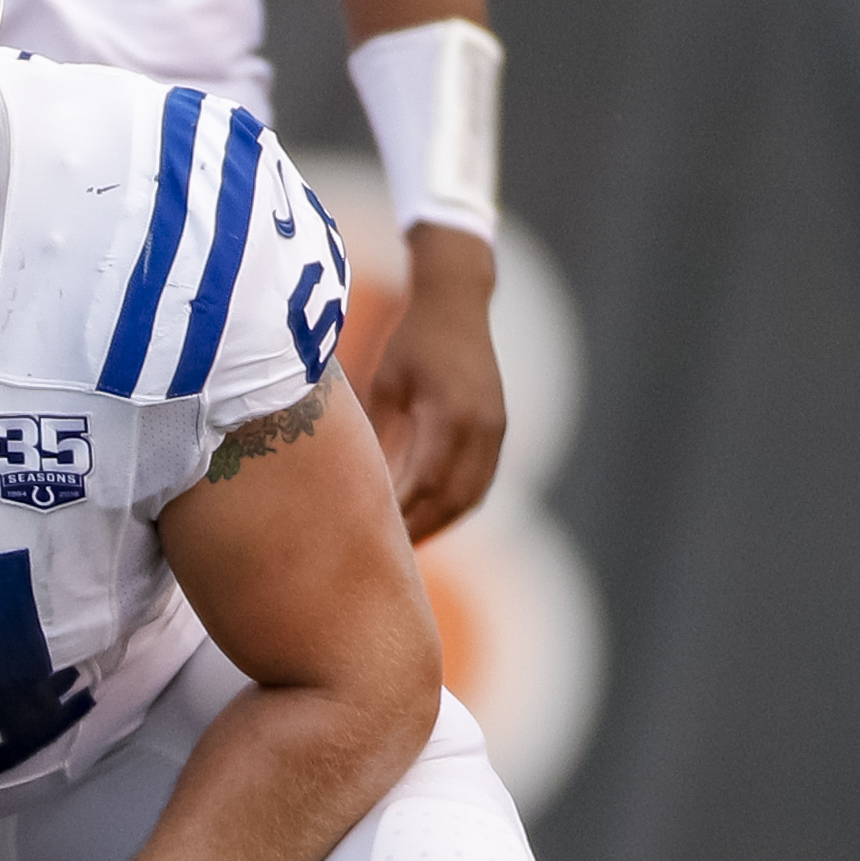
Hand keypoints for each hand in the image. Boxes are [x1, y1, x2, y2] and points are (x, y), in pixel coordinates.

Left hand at [360, 225, 502, 543]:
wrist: (457, 302)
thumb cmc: (410, 341)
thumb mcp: (384, 386)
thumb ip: (379, 438)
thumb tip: (361, 489)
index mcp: (449, 415)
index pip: (425, 484)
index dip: (400, 516)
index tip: (370, 537)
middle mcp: (480, 427)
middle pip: (451, 500)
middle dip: (419, 530)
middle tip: (384, 558)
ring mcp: (495, 430)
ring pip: (470, 497)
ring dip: (439, 524)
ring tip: (405, 547)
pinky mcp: (498, 430)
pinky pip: (480, 482)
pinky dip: (455, 507)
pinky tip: (428, 519)